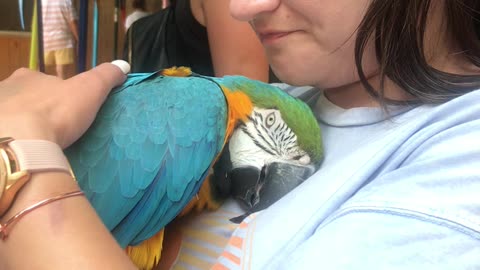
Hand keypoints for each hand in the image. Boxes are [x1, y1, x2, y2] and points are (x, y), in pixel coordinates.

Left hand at [0, 61, 128, 147]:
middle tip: (51, 128)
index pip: (42, 82)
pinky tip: (25, 152)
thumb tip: (123, 65)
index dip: (55, 94)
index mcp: (28, 77)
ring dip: (22, 125)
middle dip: (35, 109)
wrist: (21, 142)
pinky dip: (14, 141)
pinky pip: (7, 134)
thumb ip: (106, 76)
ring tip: (38, 143)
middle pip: (23, 98)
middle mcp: (6, 89)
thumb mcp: (90, 90)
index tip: (65, 109)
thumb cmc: (56, 112)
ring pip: (11, 116)